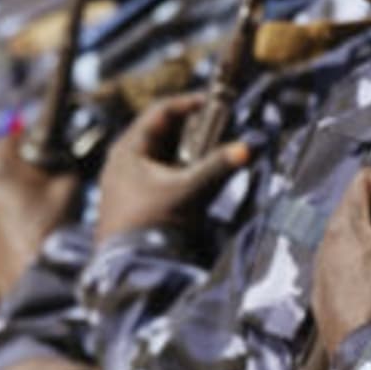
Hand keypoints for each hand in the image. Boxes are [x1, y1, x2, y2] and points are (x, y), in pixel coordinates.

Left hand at [0, 134, 79, 299]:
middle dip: (10, 161)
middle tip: (33, 169)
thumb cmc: (53, 228)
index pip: (9, 139)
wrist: (38, 278)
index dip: (28, 139)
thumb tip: (57, 160)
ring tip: (27, 198)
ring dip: (1, 186)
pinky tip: (18, 223)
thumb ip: (59, 164)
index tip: (41, 145)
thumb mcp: (67, 185)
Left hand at [93, 94, 248, 244]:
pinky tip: (196, 176)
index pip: (160, 112)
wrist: (128, 268)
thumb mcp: (188, 191)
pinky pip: (159, 173)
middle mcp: (123, 160)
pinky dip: (180, 168)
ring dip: (187, 149)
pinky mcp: (133, 199)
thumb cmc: (153, 223)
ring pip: (161, 153)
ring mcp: (126, 180)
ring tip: (212, 147)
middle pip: (161, 132)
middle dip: (192, 127)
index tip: (215, 101)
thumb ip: (217, 167)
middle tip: (219, 123)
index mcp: (127, 149)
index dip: (189, 103)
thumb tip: (247, 148)